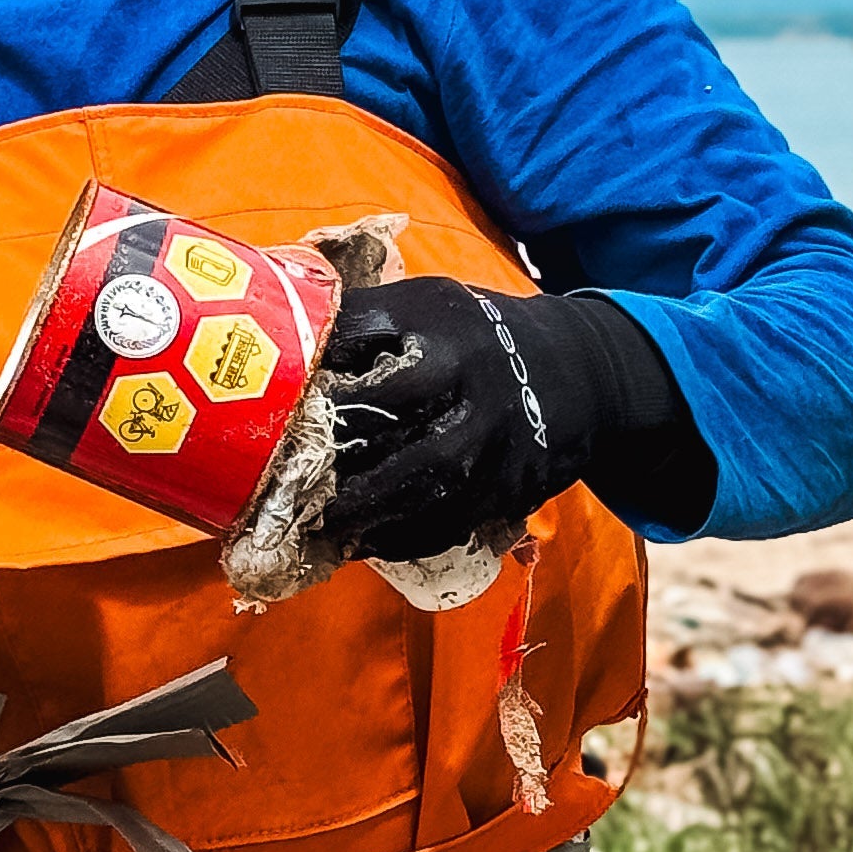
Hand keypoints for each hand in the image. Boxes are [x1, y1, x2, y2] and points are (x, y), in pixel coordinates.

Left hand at [305, 279, 696, 563]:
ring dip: (364, 513)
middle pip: (392, 425)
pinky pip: (450, 522)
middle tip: (284, 486)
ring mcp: (494, 440)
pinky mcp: (509, 486)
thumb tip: (279, 340)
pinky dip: (403, 539)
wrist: (580, 372)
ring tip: (318, 531)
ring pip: (422, 485)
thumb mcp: (427, 306)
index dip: (315, 378)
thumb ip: (363, 322)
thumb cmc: (477, 336)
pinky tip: (364, 545)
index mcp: (439, 327)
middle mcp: (469, 383)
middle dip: (335, 459)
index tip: (273, 409)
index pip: (362, 344)